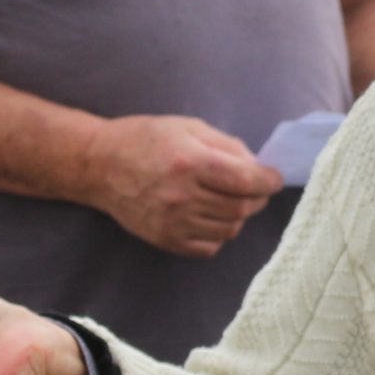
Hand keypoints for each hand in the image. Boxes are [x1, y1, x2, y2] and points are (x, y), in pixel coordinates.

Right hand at [81, 115, 282, 257]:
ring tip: (227, 199)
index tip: (274, 179)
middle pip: (242, 208)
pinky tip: (208, 215)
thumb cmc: (145, 140)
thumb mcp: (189, 127)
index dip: (268, 181)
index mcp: (190, 162)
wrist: (99, 165)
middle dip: (257, 198)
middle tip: (253, 188)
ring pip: (230, 229)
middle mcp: (182, 196)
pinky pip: (210, 247)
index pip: (247, 181)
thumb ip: (228, 146)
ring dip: (238, 215)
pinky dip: (218, 233)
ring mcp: (173, 222)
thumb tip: (258, 167)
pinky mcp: (166, 240)